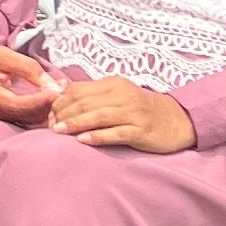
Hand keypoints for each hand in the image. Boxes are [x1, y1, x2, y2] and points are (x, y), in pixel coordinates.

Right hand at [0, 43, 60, 124]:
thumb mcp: (2, 54)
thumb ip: (26, 67)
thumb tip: (50, 83)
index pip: (17, 104)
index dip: (39, 100)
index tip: (57, 91)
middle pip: (25, 114)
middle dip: (46, 104)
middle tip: (63, 88)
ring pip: (27, 119)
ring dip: (45, 107)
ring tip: (59, 90)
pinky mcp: (2, 117)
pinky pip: (24, 117)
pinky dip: (38, 108)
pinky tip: (48, 97)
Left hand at [45, 76, 193, 153]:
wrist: (177, 120)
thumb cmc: (141, 109)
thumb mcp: (118, 95)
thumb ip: (92, 94)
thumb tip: (60, 89)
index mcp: (114, 84)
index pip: (79, 89)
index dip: (60, 101)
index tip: (47, 113)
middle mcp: (123, 95)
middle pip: (85, 102)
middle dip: (63, 113)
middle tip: (48, 125)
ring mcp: (133, 112)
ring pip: (98, 116)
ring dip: (75, 123)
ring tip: (58, 131)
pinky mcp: (141, 130)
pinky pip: (116, 133)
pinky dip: (98, 136)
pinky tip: (83, 141)